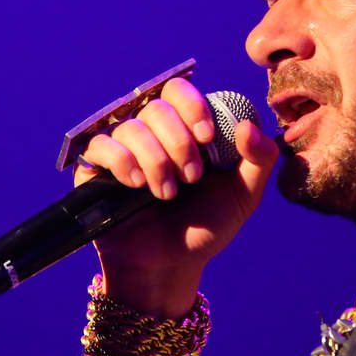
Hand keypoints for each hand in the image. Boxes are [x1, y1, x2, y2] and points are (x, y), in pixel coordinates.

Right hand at [74, 78, 278, 317]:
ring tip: (166, 194)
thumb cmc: (206, 227)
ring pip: (130, 127)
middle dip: (178, 141)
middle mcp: (151, 132)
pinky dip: (121, 161)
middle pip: (156, 106)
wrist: (171, 266)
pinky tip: (135, 184)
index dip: (192, 106)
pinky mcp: (95, 169)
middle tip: (191, 177)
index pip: (179, 90)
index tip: (207, 137)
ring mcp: (122, 149)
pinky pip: (99, 145)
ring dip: (155, 160)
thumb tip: (247, 126)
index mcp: (183, 128)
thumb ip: (260, 159)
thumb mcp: (244, 195)